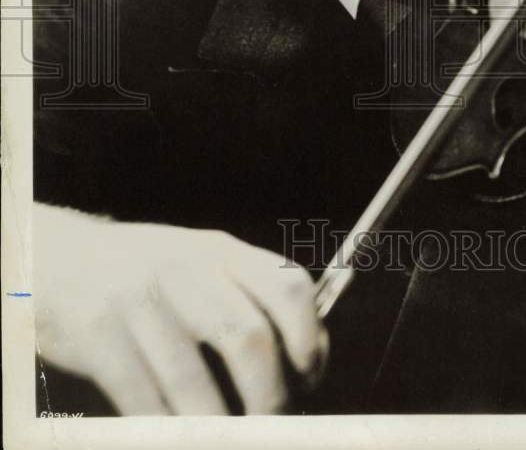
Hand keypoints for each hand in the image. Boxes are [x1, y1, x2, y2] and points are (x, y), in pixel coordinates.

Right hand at [34, 203, 327, 413]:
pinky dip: (168, 431)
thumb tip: (309, 352)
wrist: (58, 258)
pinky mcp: (96, 335)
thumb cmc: (145, 275)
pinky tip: (177, 433)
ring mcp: (138, 300)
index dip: (309, 340)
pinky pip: (144, 402)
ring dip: (219, 428)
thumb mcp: (200, 264)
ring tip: (228, 437)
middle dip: (269, 398)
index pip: (287, 287)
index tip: (309, 379)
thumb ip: (247, 296)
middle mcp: (184, 269)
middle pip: (248, 339)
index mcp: (220, 251)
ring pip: (194, 384)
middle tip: (271, 423)